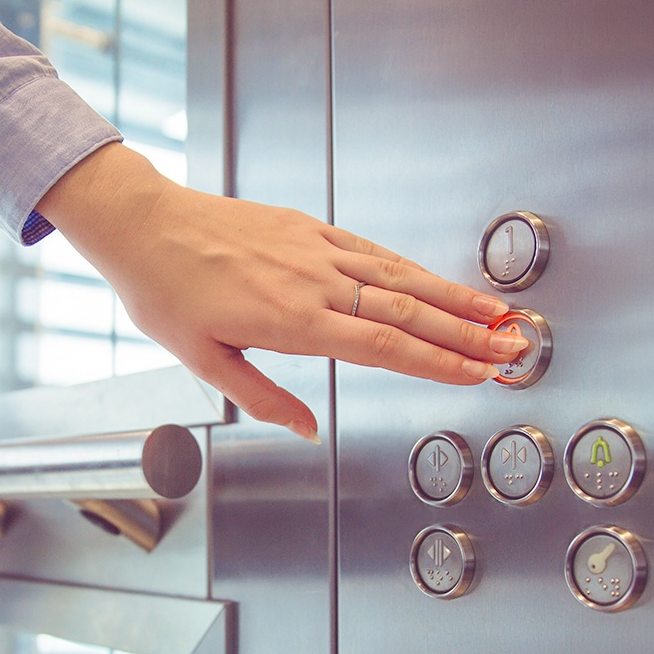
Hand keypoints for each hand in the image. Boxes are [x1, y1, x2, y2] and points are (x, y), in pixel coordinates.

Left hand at [36, 143, 526, 442]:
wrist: (142, 225)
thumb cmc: (163, 291)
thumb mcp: (202, 362)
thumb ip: (262, 396)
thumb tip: (305, 429)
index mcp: (289, 320)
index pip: (383, 346)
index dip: (437, 363)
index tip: (476, 375)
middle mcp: (312, 281)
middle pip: (406, 311)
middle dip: (466, 334)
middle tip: (512, 350)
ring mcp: (314, 248)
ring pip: (398, 276)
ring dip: (453, 298)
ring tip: (497, 316)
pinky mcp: (307, 227)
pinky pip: (371, 250)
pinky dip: (412, 267)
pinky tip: (436, 281)